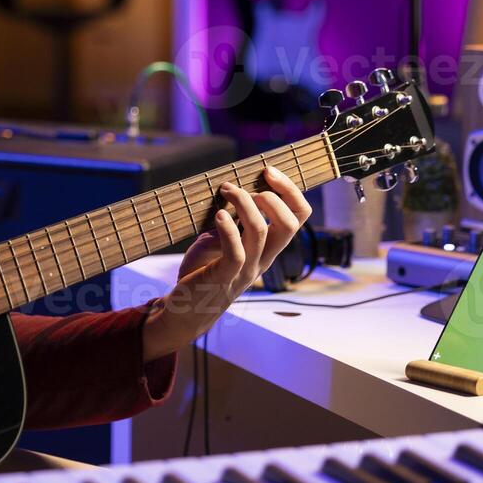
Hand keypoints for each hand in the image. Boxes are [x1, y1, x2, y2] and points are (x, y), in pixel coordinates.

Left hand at [141, 165, 310, 361]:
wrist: (184, 311)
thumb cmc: (201, 273)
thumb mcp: (218, 242)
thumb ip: (229, 222)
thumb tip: (230, 193)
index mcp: (267, 250)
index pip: (297, 218)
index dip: (291, 191)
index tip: (269, 171)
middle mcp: (262, 260)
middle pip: (290, 224)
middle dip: (278, 194)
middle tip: (255, 178)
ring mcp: (245, 270)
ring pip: (262, 232)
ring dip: (245, 203)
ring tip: (226, 189)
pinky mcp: (223, 278)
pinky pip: (236, 252)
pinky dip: (229, 229)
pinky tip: (219, 215)